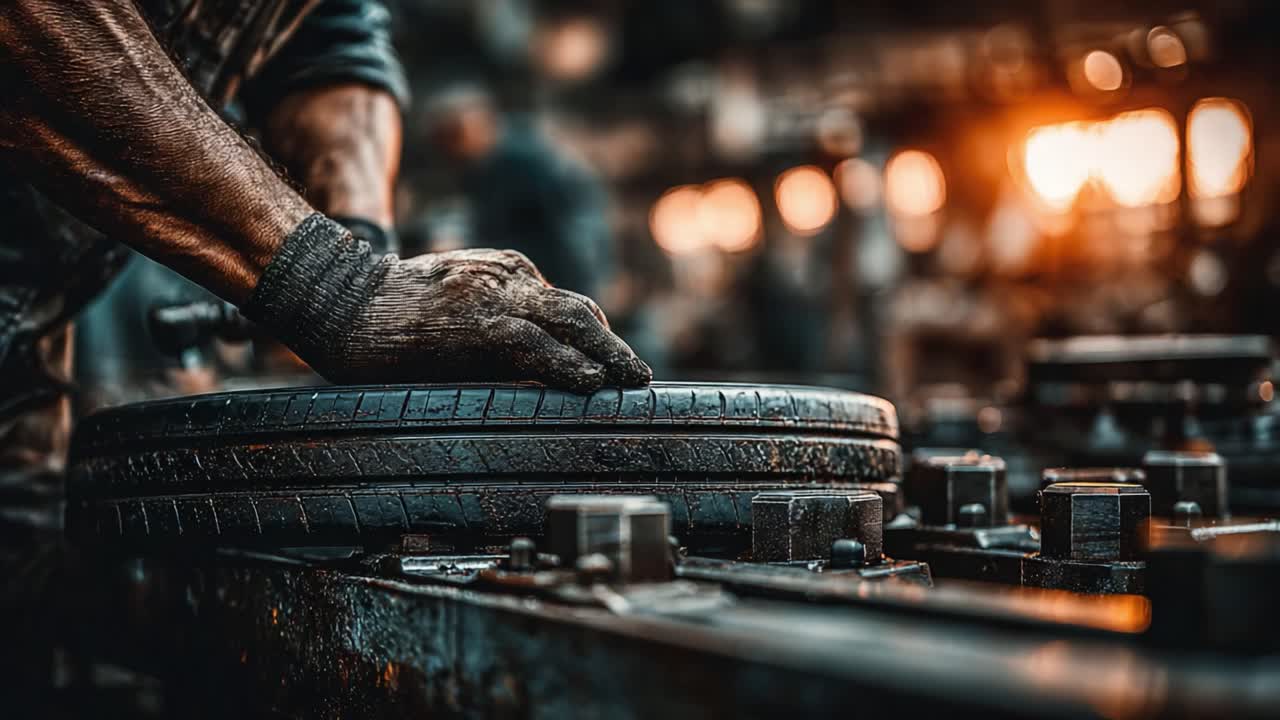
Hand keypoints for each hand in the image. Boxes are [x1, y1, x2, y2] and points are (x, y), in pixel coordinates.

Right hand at [243, 215, 649, 392]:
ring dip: (606, 355)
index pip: (563, 304)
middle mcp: (506, 277)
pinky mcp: (475, 322)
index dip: (593, 337)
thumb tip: (528, 363)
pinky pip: (533, 344)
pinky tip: (590, 383)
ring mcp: (492, 296)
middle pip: (577, 310)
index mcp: (503, 271)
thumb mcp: (453, 303)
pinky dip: (567, 362)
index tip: (613, 365)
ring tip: (632, 381)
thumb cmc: (389, 312)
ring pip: (568, 322)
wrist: (339, 300)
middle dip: (612, 346)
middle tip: (639, 376)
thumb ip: (491, 321)